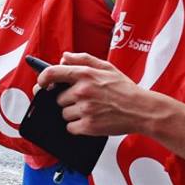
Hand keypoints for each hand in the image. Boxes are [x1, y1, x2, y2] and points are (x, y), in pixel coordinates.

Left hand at [38, 51, 163, 137]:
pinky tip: (90, 120)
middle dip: (67, 100)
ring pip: (64, 113)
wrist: (141, 110)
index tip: (42, 83)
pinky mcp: (88, 126)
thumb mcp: (106, 67)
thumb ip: (83, 59)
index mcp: (85, 74)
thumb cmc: (125, 88)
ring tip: (90, 110)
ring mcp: (85, 109)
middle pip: (58, 98)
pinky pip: (70, 127)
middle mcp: (82, 91)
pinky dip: (77, 127)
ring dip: (73, 114)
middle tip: (84, 100)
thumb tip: (63, 57)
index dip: (42, 78)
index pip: (52, 73)